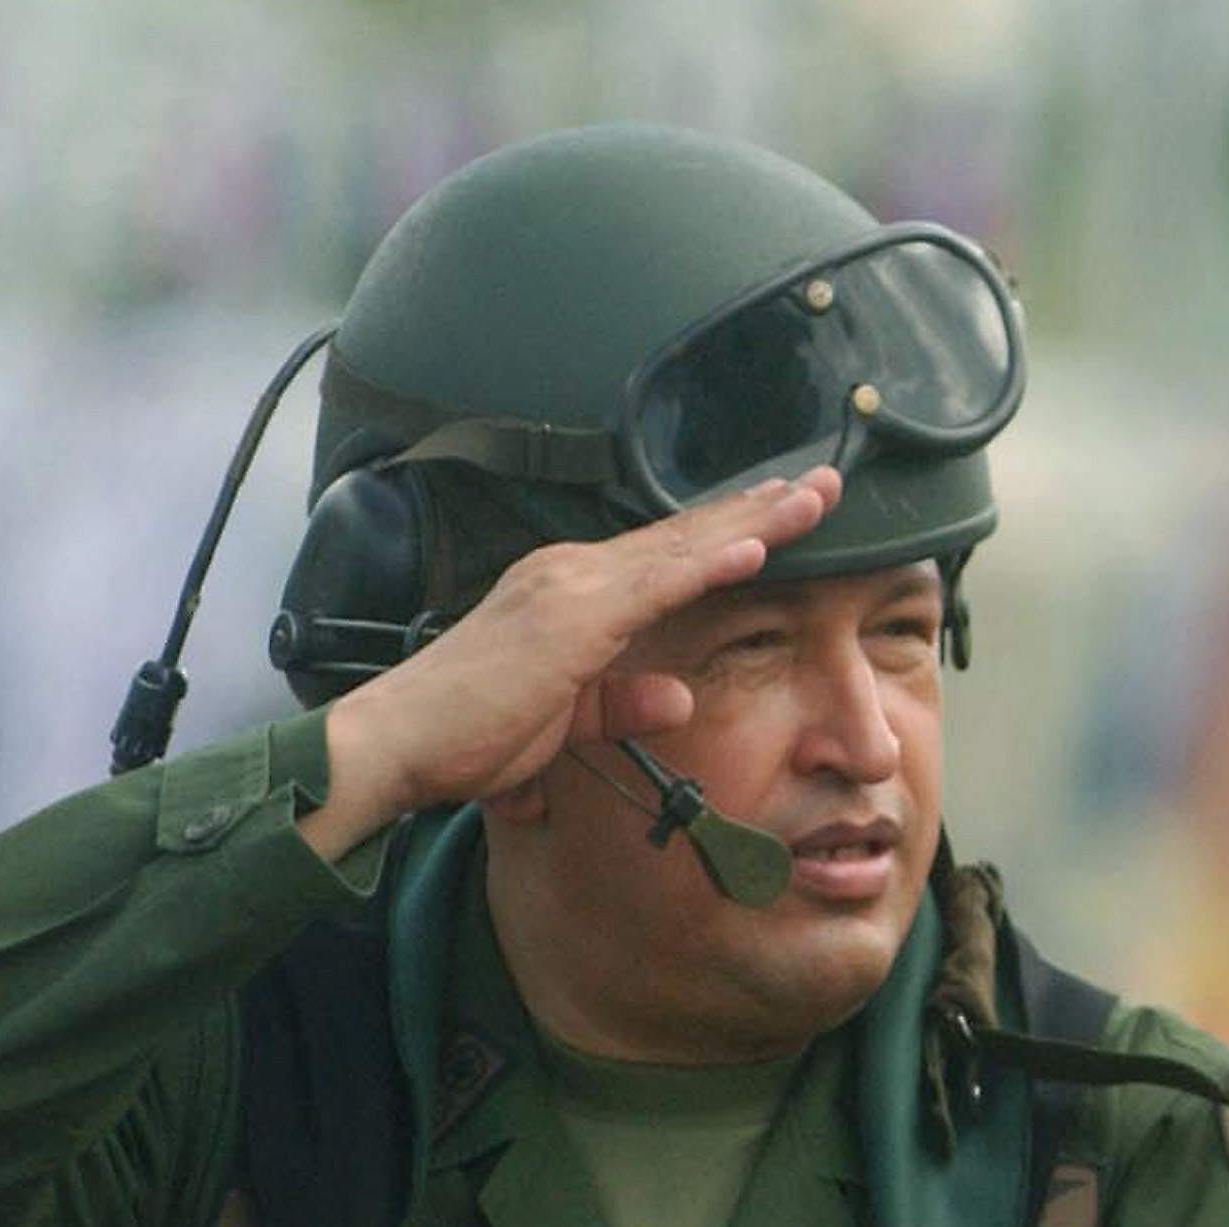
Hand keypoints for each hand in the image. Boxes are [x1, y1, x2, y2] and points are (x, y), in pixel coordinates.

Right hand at [301, 467, 841, 859]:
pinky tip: (758, 543)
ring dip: (755, 519)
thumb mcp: (565, 724)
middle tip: (828, 481)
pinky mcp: (570, 620)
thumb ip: (624, 705)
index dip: (730, 531)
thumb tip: (681, 698)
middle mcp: (572, 574)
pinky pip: (656, 585)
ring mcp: (570, 589)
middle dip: (761, 507)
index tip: (788, 512)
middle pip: (685, 535)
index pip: (667, 556)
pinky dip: (709, 562)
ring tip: (816, 496)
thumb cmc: (468, 738)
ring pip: (682, 547)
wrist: (400, 744)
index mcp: (570, 593)